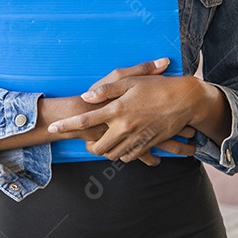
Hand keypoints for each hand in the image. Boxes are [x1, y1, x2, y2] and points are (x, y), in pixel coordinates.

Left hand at [48, 57, 212, 162]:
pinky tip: (121, 146)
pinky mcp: (148, 144)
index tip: (53, 128)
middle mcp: (125, 126)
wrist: (185, 100)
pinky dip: (122, 154)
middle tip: (88, 141)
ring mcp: (137, 137)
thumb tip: (86, 97)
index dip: (67, 125)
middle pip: (98, 147)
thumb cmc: (156, 86)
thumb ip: (106, 90)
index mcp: (117, 109)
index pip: (85, 120)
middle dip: (89, 146)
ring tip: (103, 142)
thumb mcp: (130, 81)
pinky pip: (129, 157)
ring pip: (113, 155)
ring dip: (105, 151)